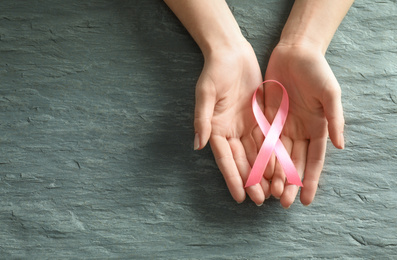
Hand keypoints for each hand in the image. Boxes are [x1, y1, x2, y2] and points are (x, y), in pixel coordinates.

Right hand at [194, 40, 269, 204]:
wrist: (231, 52)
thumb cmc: (215, 71)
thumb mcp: (205, 93)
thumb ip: (202, 119)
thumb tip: (199, 145)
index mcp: (216, 128)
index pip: (225, 159)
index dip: (232, 178)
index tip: (239, 197)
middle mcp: (231, 131)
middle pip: (242, 160)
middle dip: (251, 181)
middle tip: (261, 200)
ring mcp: (246, 126)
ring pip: (256, 154)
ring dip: (263, 172)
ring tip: (273, 191)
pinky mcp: (259, 118)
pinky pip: (268, 139)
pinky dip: (274, 154)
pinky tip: (281, 168)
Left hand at [263, 43, 344, 207]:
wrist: (295, 52)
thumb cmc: (317, 71)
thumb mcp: (330, 93)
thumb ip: (334, 119)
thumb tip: (340, 146)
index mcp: (317, 128)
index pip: (314, 160)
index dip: (311, 180)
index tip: (306, 200)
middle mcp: (300, 131)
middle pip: (294, 162)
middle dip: (289, 183)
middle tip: (282, 203)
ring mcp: (283, 126)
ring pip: (277, 155)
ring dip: (274, 174)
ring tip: (268, 193)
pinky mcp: (268, 118)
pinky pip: (263, 140)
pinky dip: (261, 156)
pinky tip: (257, 170)